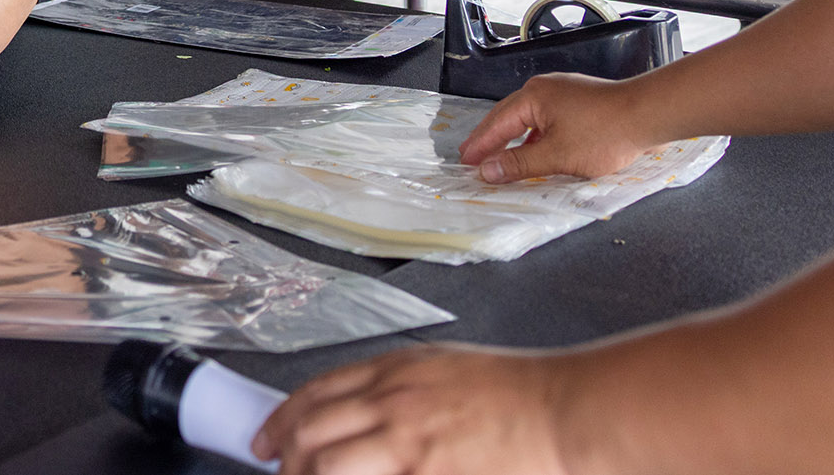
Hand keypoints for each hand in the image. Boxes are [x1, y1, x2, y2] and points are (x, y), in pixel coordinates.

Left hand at [256, 347, 569, 474]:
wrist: (566, 413)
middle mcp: (392, 402)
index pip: (316, 392)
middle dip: (285, 457)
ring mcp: (405, 442)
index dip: (282, 419)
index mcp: (397, 371)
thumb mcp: (448, 370)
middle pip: (310, 429)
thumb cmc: (523, 396)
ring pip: (324, 464)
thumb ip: (402, 388)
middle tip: (279, 472)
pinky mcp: (423, 474)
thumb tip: (369, 413)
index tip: (267, 438)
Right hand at [457, 72, 664, 183]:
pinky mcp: (579, 103)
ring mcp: (563, 94)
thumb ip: (519, 164)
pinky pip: (547, 121)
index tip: (466, 161)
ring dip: (515, 141)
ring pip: (529, 120)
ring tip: (503, 160)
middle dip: (492, 140)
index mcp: (533, 97)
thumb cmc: (608, 130)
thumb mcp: (557, 156)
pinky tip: (538, 154)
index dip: (480, 145)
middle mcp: (545, 90)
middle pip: (508, 117)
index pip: (496, 123)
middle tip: (475, 159)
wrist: (648, 115)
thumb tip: (489, 170)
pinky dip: (536, 138)